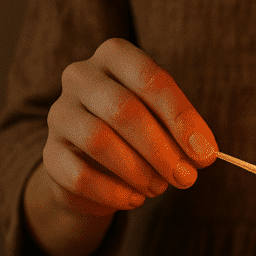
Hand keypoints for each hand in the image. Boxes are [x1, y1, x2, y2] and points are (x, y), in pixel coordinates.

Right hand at [42, 37, 217, 216]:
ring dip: (139, 171)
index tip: (205, 153)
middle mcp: (81, 77)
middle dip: (161, 149)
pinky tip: (135, 199)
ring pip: (99, 141)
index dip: (181, 118)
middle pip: (123, 110)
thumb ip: (184, 133)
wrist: (93, 164)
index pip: (150, 78)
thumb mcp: (165, 122)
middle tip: (186, 178)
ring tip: (160, 188)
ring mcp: (60, 114)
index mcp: (115, 56)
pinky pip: (79, 175)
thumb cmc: (138, 132)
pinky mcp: (50, 154)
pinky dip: (114, 192)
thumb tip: (203, 154)